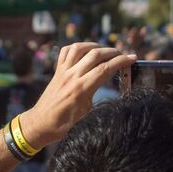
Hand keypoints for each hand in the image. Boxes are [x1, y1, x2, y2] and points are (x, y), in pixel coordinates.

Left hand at [19, 43, 134, 149]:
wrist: (40, 124)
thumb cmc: (63, 125)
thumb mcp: (87, 118)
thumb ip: (101, 105)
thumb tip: (118, 99)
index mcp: (81, 89)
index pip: (105, 69)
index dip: (121, 61)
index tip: (132, 58)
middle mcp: (72, 76)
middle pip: (95, 55)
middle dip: (113, 52)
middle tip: (123, 54)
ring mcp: (63, 72)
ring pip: (79, 48)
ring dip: (95, 46)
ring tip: (106, 50)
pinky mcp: (57, 71)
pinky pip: (66, 52)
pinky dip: (77, 47)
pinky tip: (85, 50)